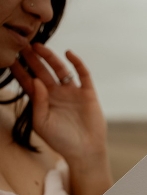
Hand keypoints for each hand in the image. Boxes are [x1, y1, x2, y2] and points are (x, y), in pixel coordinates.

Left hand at [10, 43, 112, 194]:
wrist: (84, 150)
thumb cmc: (60, 140)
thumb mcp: (41, 122)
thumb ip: (37, 102)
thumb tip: (36, 80)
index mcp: (43, 101)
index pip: (29, 82)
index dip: (20, 70)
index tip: (10, 58)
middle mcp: (56, 94)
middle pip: (43, 72)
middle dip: (32, 59)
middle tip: (22, 44)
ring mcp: (72, 92)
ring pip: (60, 70)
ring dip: (50, 58)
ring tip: (39, 46)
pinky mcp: (87, 93)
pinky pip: (83, 75)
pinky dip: (77, 63)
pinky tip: (68, 53)